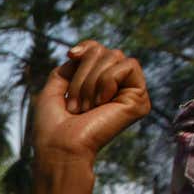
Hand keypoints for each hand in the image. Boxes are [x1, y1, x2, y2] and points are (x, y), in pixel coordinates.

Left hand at [31, 41, 150, 165]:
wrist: (60, 146)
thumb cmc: (53, 125)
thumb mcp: (56, 87)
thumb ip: (73, 66)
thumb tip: (91, 49)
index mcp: (97, 86)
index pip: (99, 49)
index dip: (86, 47)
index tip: (71, 55)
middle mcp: (115, 88)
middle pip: (104, 51)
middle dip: (82, 73)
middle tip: (75, 104)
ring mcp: (129, 93)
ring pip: (115, 56)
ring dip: (90, 81)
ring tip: (86, 108)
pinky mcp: (140, 99)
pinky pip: (128, 66)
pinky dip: (107, 81)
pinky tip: (102, 103)